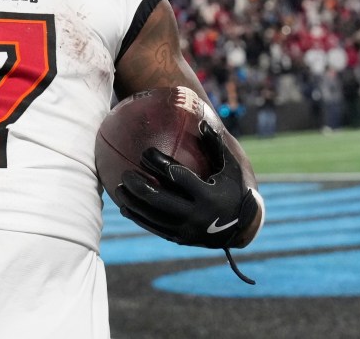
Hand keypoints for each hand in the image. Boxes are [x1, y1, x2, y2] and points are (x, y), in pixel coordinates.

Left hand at [117, 120, 262, 249]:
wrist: (241, 227)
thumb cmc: (232, 188)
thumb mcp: (230, 167)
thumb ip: (215, 145)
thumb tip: (202, 121)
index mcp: (208, 195)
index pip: (178, 176)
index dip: (159, 163)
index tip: (145, 152)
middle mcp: (196, 216)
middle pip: (159, 199)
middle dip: (139, 186)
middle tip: (126, 173)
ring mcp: (187, 230)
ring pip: (153, 217)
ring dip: (133, 203)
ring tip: (119, 188)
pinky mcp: (179, 239)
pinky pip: (154, 228)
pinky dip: (138, 218)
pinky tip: (124, 207)